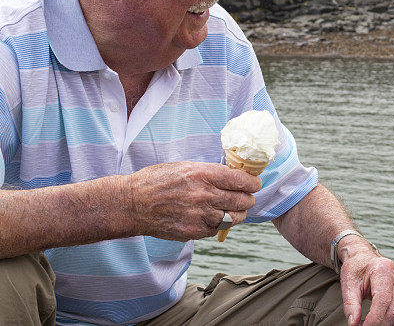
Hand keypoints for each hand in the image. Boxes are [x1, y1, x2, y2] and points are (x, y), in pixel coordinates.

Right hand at [123, 161, 262, 239]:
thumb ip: (209, 172)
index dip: (252, 183)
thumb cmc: (157, 181)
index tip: (254, 184)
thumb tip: (232, 176)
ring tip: (234, 209)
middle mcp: (204, 195)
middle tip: (247, 197)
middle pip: (242, 200)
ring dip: (238, 213)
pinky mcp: (193, 231)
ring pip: (234, 217)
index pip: (240, 180)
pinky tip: (215, 218)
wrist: (132, 203)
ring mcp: (199, 215)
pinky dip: (221, 224)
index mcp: (202, 174)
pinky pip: (218, 229)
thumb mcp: (185, 166)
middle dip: (248, 199)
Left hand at [339, 237, 393, 325]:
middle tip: (362, 325)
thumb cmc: (355, 269)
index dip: (373, 319)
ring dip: (385, 324)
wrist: (363, 258)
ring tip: (369, 321)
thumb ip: (350, 305)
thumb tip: (353, 324)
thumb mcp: (348, 284)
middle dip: (378, 324)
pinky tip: (378, 316)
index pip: (382, 301)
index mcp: (383, 271)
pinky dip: (391, 320)